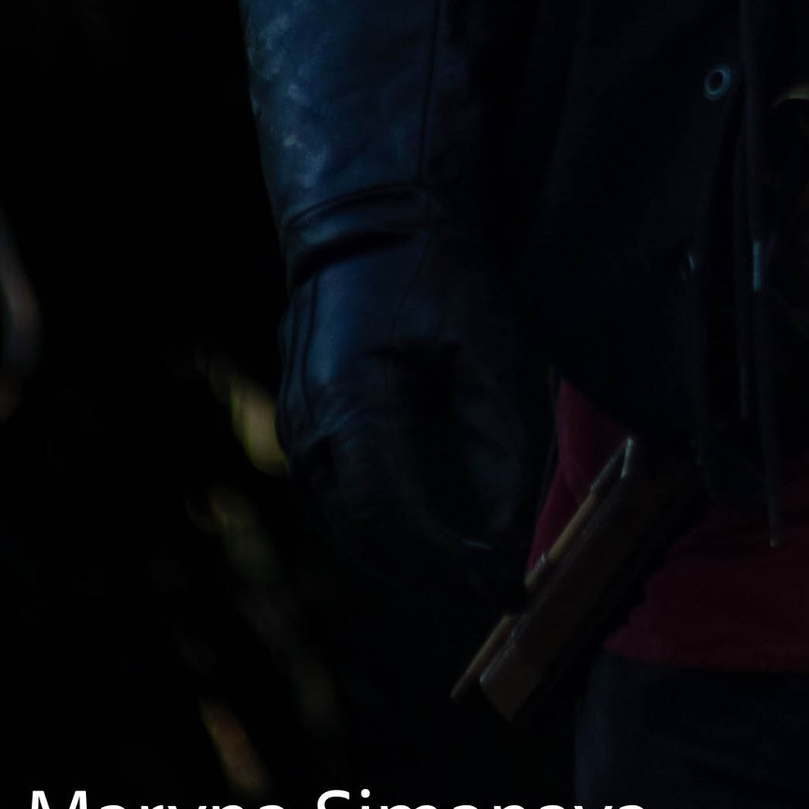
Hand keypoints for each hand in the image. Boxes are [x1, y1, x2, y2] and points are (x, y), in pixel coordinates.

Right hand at [279, 225, 546, 630]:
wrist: (369, 220)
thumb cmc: (437, 273)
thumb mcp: (493, 348)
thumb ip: (505, 447)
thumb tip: (507, 538)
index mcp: (351, 408)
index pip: (396, 523)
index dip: (453, 569)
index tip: (510, 588)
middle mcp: (310, 438)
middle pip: (371, 543)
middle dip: (440, 577)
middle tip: (507, 586)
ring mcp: (298, 441)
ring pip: (354, 535)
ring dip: (415, 562)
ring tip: (483, 569)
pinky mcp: (304, 438)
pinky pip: (344, 510)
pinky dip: (392, 533)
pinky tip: (443, 536)